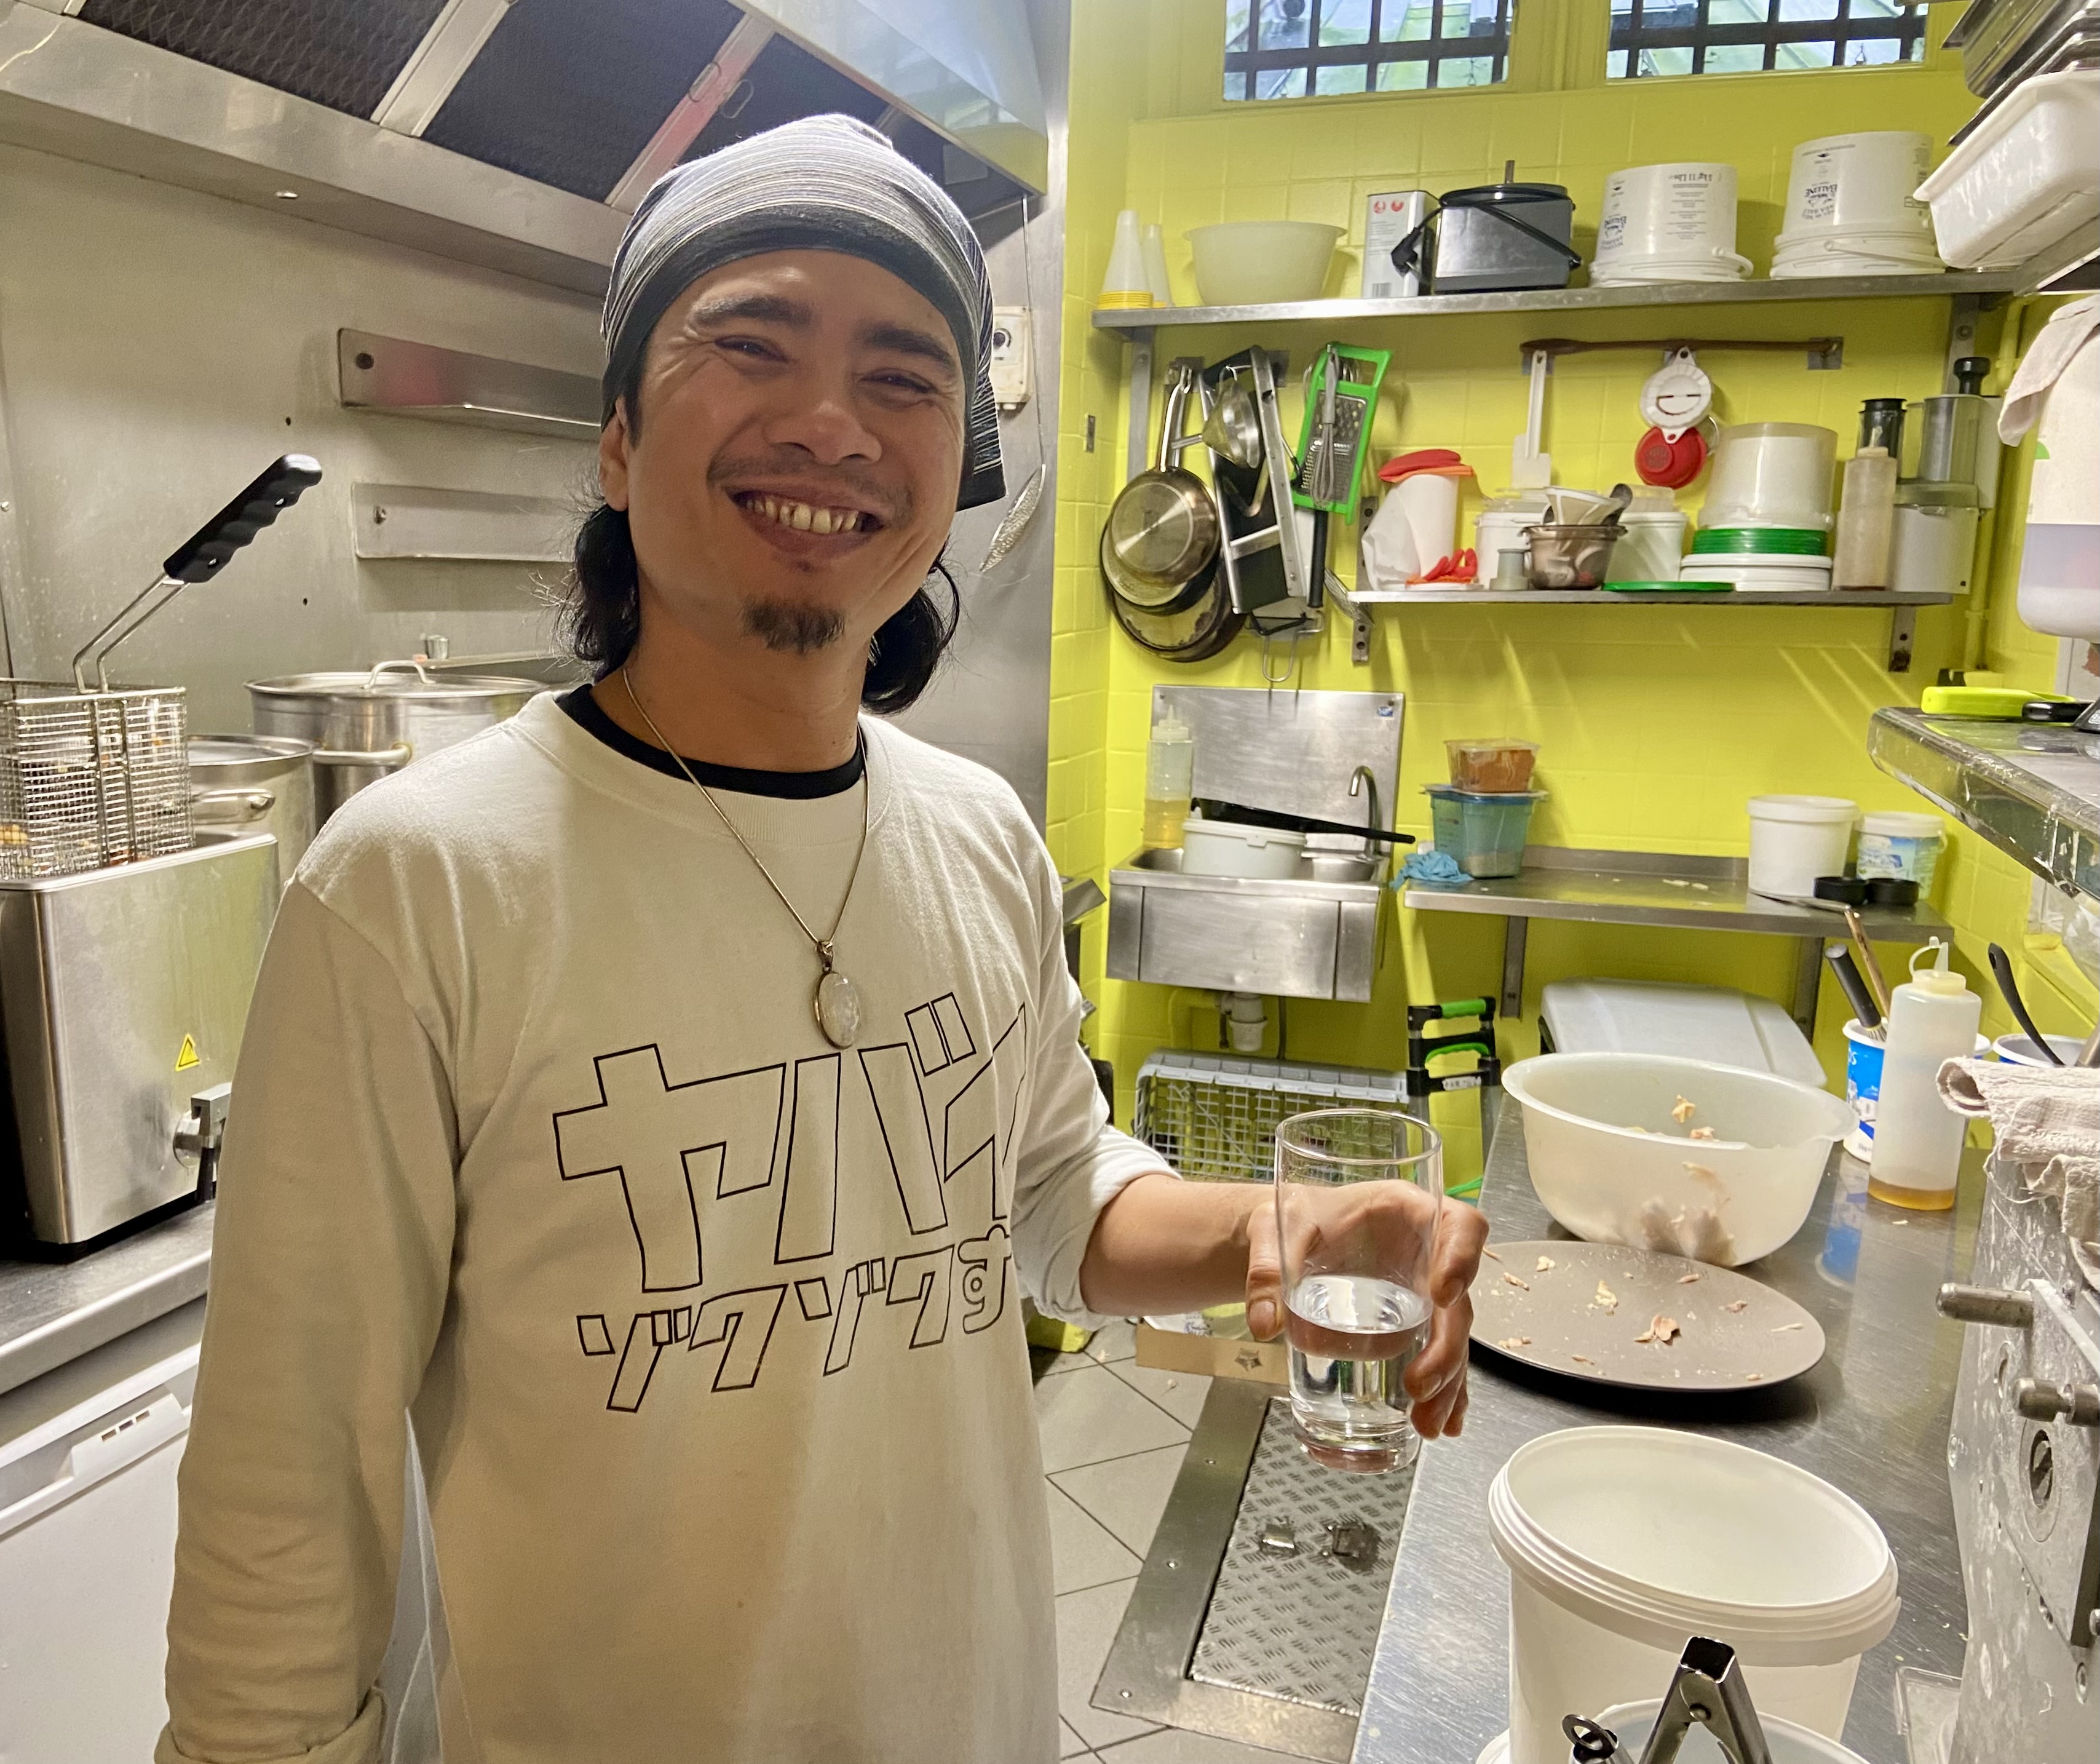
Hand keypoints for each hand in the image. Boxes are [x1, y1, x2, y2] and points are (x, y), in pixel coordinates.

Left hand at [1243, 1186, 1490, 1439]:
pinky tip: (1445, 1422)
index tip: (1443, 1294)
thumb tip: (1264, 1322)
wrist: (1294, 1233)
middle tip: (1417, 1386)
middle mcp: (1429, 1253)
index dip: (1462, 1257)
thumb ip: (1267, 1266)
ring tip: (1428, 1423)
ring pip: (1452, 1337)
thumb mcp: (1276, 1226)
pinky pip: (1439, 1355)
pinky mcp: (1414, 1321)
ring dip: (1448, 1383)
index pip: (1459, 1225)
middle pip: (1459, 1300)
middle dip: (1446, 1348)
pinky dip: (1445, 1390)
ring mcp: (1425, 1291)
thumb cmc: (1297, 1216)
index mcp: (1407, 1211)